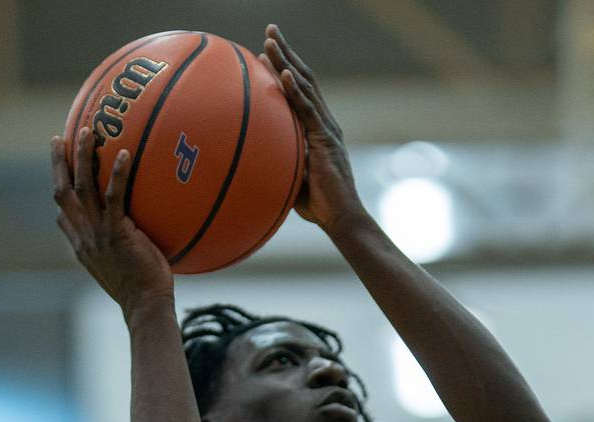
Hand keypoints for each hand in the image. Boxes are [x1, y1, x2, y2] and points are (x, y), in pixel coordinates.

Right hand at [50, 128, 172, 314]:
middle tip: (58, 138)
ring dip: (82, 157)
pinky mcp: (117, 234)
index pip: (63, 216)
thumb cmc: (143, 293)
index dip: (59, 192)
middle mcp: (84, 237)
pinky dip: (117, 174)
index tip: (59, 172)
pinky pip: (114, 197)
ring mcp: (98, 235)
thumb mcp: (123, 270)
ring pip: (81, 187)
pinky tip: (125, 155)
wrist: (145, 308)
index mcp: (83, 247)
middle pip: (61, 192)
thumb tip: (137, 235)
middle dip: (56, 164)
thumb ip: (121, 250)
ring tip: (88, 131)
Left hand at [262, 24, 362, 232]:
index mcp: (318, 128)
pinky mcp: (326, 140)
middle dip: (286, 53)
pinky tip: (286, 74)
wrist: (341, 218)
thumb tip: (252, 158)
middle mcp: (325, 122)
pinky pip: (309, 111)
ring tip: (270, 41)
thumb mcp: (292, 175)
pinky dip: (297, 92)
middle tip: (270, 30)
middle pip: (304, 79)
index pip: (301, 91)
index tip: (266, 51)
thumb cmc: (318, 205)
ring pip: (305, 87)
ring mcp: (326, 129)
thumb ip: (279, 160)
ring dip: (287, 62)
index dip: (284, 69)